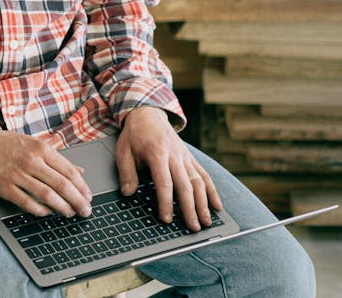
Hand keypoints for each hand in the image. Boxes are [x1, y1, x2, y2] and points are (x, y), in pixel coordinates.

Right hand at [0, 129, 92, 217]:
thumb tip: (80, 171)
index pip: (69, 171)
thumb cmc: (8, 144)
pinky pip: (27, 203)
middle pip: (62, 185)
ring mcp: (17, 174)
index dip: (82, 187)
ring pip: (47, 196)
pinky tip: (47, 213)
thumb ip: (57, 159)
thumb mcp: (35, 144)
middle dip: (78, 201)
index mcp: (41, 148)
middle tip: (85, 211)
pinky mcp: (4, 187)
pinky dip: (40, 210)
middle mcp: (31, 161)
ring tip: (69, 213)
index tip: (89, 197)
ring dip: (62, 207)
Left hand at [116, 106, 221, 230]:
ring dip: (204, 203)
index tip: (166, 219)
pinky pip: (204, 175)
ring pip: (198, 182)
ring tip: (207, 221)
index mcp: (157, 154)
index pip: (164, 182)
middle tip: (193, 227)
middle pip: (186, 185)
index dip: (166, 202)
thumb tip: (127, 193)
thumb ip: (126, 172)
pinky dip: (212, 191)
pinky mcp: (191, 159)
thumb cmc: (135, 135)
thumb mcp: (123, 151)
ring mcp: (185, 158)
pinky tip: (217, 206)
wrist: (149, 114)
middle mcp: (175, 156)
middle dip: (191, 208)